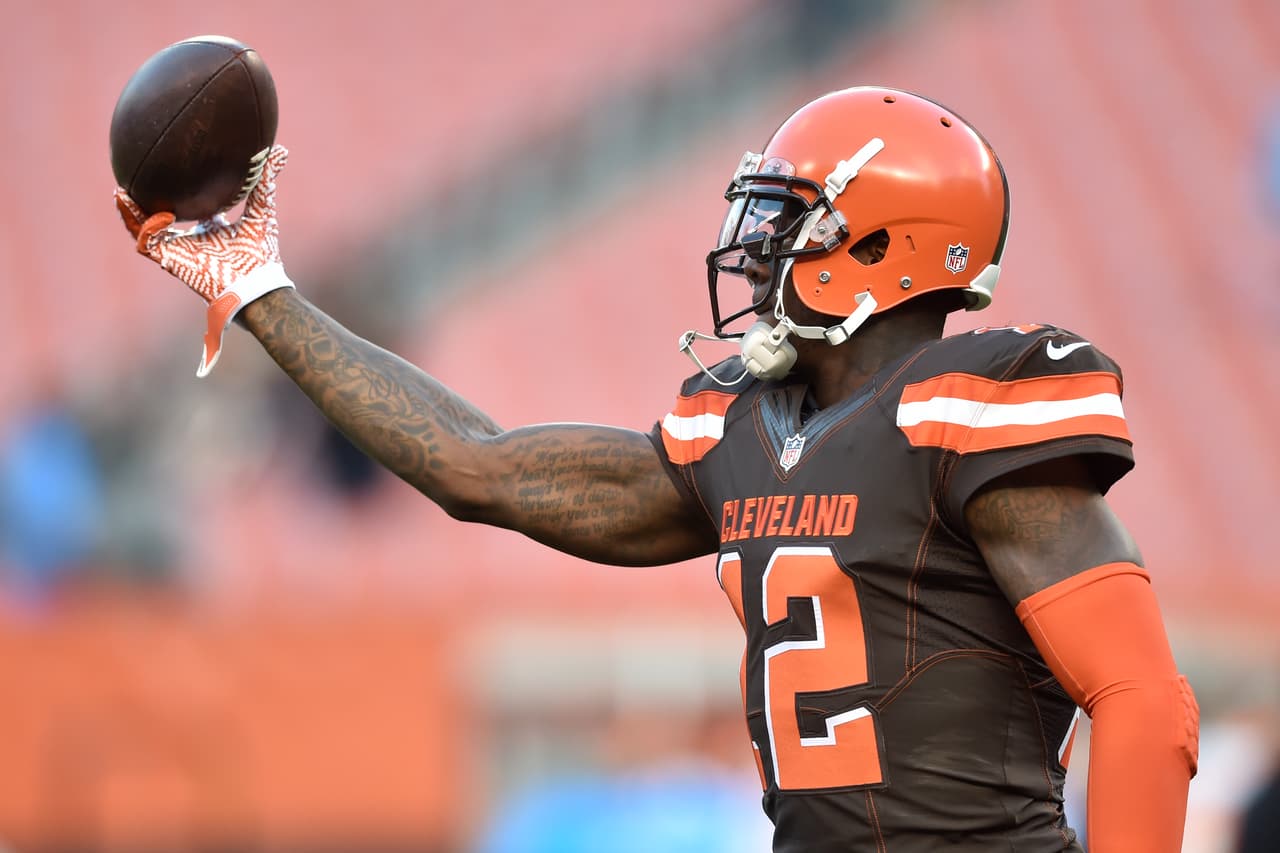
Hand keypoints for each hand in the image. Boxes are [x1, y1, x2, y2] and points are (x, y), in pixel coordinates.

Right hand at [115, 144, 294, 376]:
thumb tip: (280, 149)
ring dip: (129, 213)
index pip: (184, 209)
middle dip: (138, 202)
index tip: (161, 172)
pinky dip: (146, 228)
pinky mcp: (172, 262)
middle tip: (127, 181)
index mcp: (208, 228)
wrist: (259, 284)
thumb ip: (265, 181)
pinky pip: (147, 244)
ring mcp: (179, 251)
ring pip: (142, 231)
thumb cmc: (261, 253)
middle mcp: (190, 239)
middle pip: (154, 219)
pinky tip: (157, 214)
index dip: (172, 193)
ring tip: (120, 193)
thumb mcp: (261, 209)